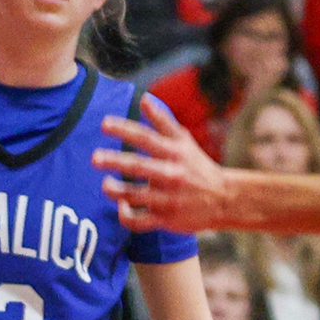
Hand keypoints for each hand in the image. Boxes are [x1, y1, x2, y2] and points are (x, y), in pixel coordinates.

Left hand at [96, 95, 231, 232]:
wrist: (225, 200)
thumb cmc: (198, 166)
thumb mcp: (184, 141)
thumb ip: (162, 121)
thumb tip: (143, 98)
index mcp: (174, 153)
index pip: (146, 138)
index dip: (124, 129)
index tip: (104, 124)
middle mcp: (170, 174)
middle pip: (138, 167)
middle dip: (115, 161)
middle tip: (95, 158)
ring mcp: (167, 199)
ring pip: (135, 196)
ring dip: (116, 191)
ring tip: (105, 185)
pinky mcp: (166, 219)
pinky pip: (140, 221)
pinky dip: (126, 215)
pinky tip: (121, 206)